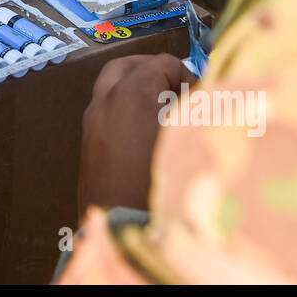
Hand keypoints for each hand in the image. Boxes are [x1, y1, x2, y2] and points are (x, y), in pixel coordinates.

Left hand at [79, 53, 196, 214]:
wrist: (123, 233)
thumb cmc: (161, 187)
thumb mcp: (192, 140)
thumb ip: (202, 111)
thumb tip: (208, 97)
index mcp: (129, 94)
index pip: (162, 63)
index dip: (187, 76)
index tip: (200, 97)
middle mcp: (103, 103)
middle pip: (127, 66)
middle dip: (154, 71)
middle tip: (178, 87)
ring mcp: (91, 124)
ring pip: (111, 87)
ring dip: (136, 89)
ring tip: (164, 109)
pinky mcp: (88, 146)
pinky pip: (105, 111)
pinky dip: (124, 109)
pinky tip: (147, 132)